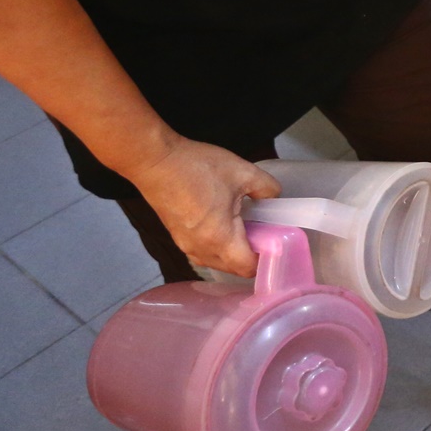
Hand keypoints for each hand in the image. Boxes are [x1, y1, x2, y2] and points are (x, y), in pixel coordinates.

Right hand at [127, 134, 279, 277]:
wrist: (155, 161)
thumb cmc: (198, 168)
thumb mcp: (243, 172)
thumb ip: (267, 187)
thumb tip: (274, 197)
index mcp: (219, 239)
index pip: (247, 268)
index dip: (265, 259)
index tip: (275, 242)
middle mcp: (200, 249)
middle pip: (231, 268)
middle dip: (250, 256)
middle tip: (262, 232)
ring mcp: (185, 245)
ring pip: (215, 262)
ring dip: (232, 252)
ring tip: (244, 226)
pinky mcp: (176, 236)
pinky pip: (202, 252)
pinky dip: (216, 246)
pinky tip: (224, 223)